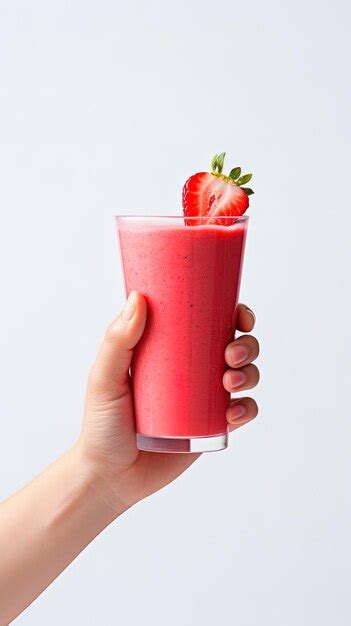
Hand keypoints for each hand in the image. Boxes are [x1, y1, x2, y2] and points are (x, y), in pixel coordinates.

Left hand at [77, 292, 259, 512]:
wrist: (111, 477)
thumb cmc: (102, 424)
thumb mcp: (105, 378)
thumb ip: (117, 341)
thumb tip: (138, 298)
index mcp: (171, 350)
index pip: (208, 322)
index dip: (232, 313)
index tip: (238, 314)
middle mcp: (192, 371)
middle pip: (235, 345)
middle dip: (246, 344)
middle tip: (231, 354)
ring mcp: (204, 399)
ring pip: (245, 375)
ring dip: (249, 373)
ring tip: (229, 382)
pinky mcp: (211, 427)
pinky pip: (242, 412)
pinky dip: (247, 409)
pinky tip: (233, 414)